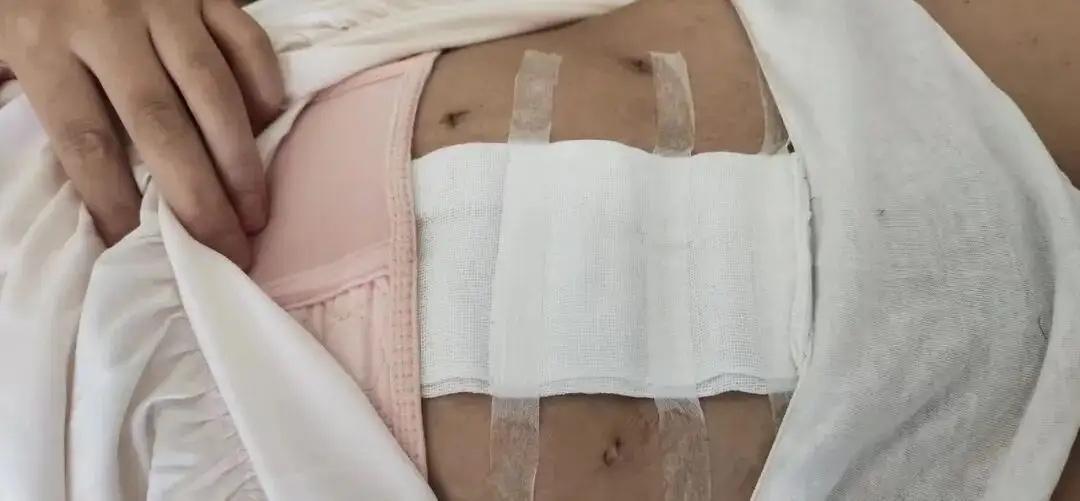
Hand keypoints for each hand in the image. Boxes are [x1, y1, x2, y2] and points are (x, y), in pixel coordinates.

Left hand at [0, 0, 283, 268]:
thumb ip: (1, 90)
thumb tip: (22, 173)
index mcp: (42, 41)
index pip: (85, 141)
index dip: (111, 202)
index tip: (134, 248)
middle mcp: (108, 23)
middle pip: (161, 127)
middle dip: (198, 198)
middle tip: (229, 252)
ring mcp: (164, 1)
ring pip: (211, 90)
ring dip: (241, 156)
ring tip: (257, 210)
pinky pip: (243, 37)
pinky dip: (261, 81)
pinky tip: (267, 124)